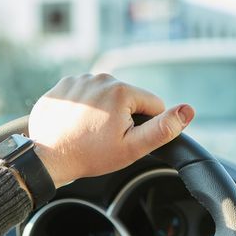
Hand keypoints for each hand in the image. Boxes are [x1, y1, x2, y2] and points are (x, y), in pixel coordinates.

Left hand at [28, 74, 194, 187]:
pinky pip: (85, 94)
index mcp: (122, 90)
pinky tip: (77, 123)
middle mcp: (101, 78)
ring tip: (90, 131)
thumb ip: (163, 128)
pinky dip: (85, 107)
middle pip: (129, 98)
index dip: (146, 125)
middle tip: (107, 138)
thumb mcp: (133, 147)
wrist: (47, 158)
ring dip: (104, 111)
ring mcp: (79, 79)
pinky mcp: (63, 86)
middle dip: (124, 116)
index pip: (153, 104)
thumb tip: (188, 110)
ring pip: (107, 95)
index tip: (127, 138)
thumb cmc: (90, 155)